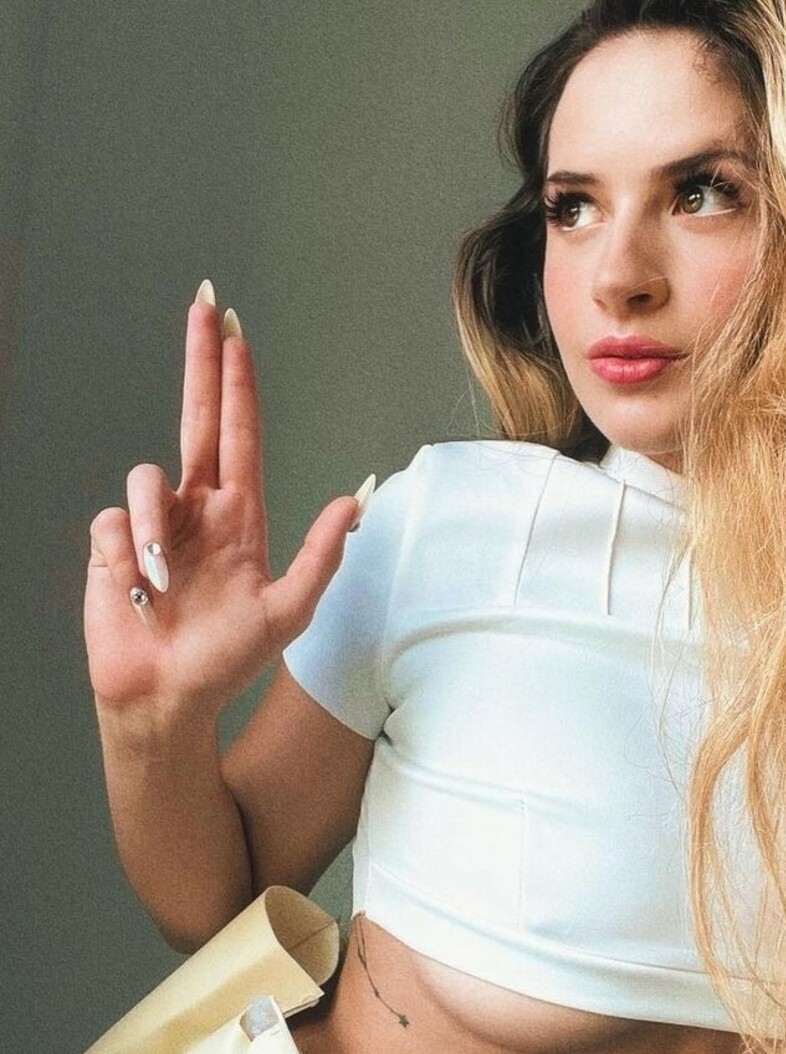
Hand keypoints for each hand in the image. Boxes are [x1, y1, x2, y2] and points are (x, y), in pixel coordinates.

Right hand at [85, 281, 364, 717]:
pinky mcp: (111, 544)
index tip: (236, 333)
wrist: (168, 698)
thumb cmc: (227, 659)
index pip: (239, 432)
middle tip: (205, 304)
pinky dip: (126, 556)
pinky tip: (136, 591)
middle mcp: (196, 508)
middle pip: (197, 416)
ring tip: (160, 585)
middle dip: (202, 361)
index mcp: (239, 515)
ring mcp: (153, 524)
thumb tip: (355, 496)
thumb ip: (323, 554)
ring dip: (152, 531)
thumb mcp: (286, 611)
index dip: (238, 382)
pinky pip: (112, 523)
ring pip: (145, 480)